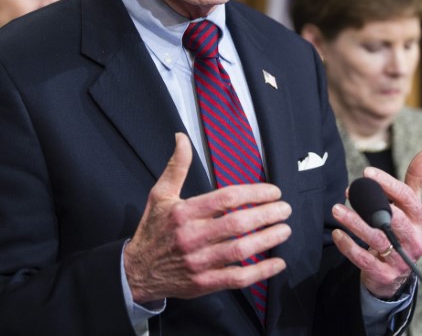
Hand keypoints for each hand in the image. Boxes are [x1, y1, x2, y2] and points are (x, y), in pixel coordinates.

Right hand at [124, 133, 291, 302]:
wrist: (136, 272)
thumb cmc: (152, 230)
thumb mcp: (160, 195)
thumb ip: (176, 166)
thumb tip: (181, 138)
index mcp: (184, 213)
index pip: (226, 198)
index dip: (254, 193)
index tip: (272, 192)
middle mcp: (192, 237)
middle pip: (237, 224)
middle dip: (267, 214)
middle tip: (285, 209)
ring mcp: (199, 262)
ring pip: (241, 251)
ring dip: (267, 239)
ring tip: (285, 230)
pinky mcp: (204, 283)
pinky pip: (237, 278)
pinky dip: (260, 272)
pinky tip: (277, 263)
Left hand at [331, 148, 421, 298]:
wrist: (396, 275)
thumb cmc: (402, 230)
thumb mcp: (411, 207)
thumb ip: (416, 179)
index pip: (407, 199)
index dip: (387, 184)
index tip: (367, 172)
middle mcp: (416, 241)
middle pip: (394, 219)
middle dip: (370, 204)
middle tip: (348, 191)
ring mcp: (402, 261)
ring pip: (377, 239)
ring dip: (355, 223)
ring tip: (336, 210)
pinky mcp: (385, 275)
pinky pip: (364, 260)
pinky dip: (349, 246)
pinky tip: (337, 234)